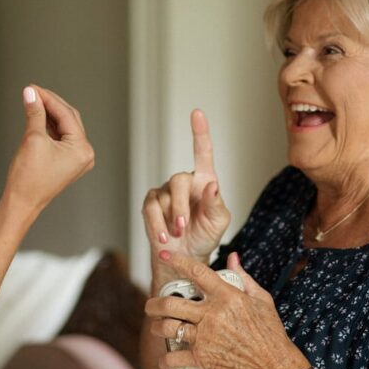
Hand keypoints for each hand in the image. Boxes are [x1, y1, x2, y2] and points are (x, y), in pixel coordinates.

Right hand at [3, 85, 94, 218]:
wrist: (21, 203)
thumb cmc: (28, 179)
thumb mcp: (32, 139)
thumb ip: (34, 113)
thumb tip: (31, 94)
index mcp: (82, 149)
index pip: (66, 114)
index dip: (48, 98)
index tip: (33, 88)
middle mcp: (83, 154)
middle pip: (68, 118)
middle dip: (49, 104)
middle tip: (32, 92)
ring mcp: (75, 159)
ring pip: (63, 127)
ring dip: (48, 114)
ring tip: (32, 101)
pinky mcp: (66, 162)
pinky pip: (59, 137)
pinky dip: (48, 126)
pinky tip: (37, 116)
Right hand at [142, 110, 229, 275]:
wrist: (186, 256)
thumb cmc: (205, 235)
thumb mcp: (218, 221)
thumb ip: (216, 203)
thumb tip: (212, 185)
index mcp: (205, 180)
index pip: (202, 152)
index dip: (199, 132)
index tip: (197, 113)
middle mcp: (184, 182)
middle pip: (178, 180)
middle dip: (179, 206)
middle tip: (182, 226)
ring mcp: (165, 192)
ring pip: (163, 197)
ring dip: (170, 219)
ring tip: (176, 234)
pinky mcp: (151, 204)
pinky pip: (150, 209)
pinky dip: (156, 224)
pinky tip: (164, 237)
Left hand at [144, 251, 307, 368]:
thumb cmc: (271, 336)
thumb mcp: (263, 301)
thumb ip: (244, 278)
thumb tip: (232, 258)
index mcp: (227, 297)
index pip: (197, 272)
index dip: (177, 261)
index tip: (164, 255)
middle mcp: (213, 314)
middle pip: (172, 303)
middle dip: (154, 303)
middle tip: (150, 305)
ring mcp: (206, 337)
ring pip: (169, 327)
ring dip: (158, 327)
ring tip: (157, 327)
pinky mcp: (203, 359)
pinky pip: (175, 357)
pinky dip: (166, 360)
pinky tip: (165, 360)